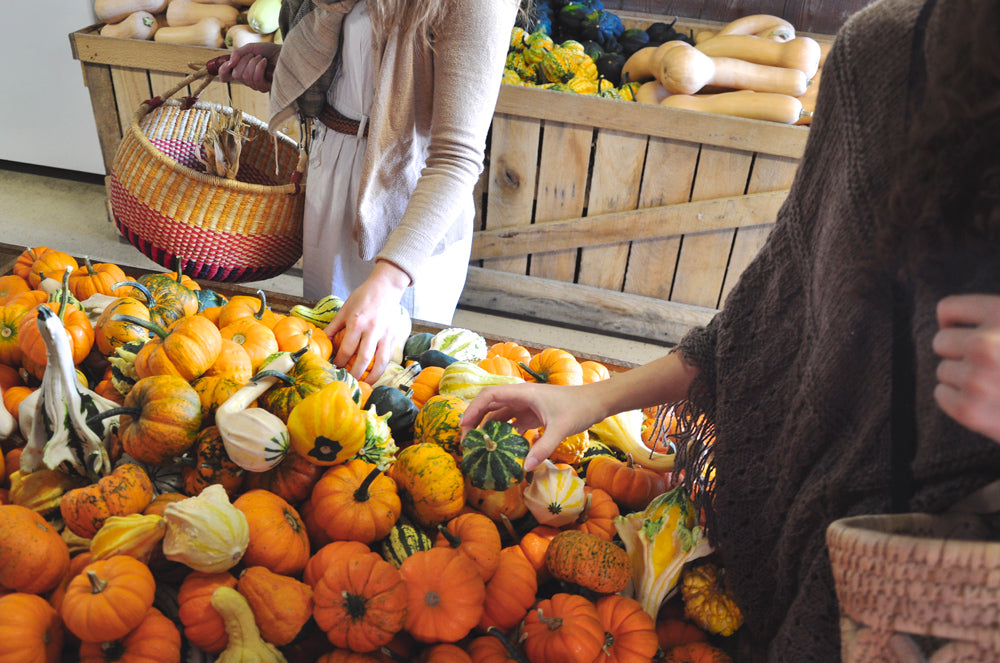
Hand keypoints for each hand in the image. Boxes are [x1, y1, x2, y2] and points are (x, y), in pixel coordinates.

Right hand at [216, 42, 280, 91]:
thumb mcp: (250, 48)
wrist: (284, 52)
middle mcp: (246, 80)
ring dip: (254, 63)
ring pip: (245, 76)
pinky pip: (256, 79)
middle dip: (244, 61)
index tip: (228, 64)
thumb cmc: (269, 51)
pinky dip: (260, 67)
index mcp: (241, 70)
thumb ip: (237, 53)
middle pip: (236, 74)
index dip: (223, 71)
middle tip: (255, 55)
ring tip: (262, 58)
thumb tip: (230, 63)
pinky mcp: (264, 88)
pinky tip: (265, 63)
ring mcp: (255, 85)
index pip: (225, 76)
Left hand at [326, 260, 410, 383]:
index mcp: (357, 322)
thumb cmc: (363, 297)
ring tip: (364, 384)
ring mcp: (385, 334)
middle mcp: (372, 330)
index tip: (335, 368)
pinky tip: (376, 374)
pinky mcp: (394, 336)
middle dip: (355, 374)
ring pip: (380, 362)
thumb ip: (333, 327)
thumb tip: (321, 341)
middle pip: (363, 359)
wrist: (386, 287)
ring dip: (372, 376)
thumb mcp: (344, 310)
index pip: (346, 349)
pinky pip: (389, 357)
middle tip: (348, 382)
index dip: (340, 362)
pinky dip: (383, 368)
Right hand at [460, 382, 604, 471]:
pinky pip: (511, 423)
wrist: (595, 403)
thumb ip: (543, 447)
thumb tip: (525, 468)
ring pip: (499, 414)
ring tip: (479, 447)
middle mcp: (520, 397)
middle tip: (466, 441)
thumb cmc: (578, 409)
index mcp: (522, 393)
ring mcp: (526, 405)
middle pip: (489, 405)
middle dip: (475, 420)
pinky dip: (504, 434)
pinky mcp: (532, 414)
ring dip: (488, 428)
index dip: (473, 410)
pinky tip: (501, 449)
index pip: (489, 396)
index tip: (464, 427)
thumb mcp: (560, 429)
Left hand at [933, 294, 999, 442]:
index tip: (969, 333)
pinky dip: (957, 398)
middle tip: (991, 365)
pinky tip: (986, 401)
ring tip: (995, 385)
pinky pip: (941, 395)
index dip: (957, 323)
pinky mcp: (970, 411)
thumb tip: (953, 320)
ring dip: (963, 377)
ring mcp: (976, 380)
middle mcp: (985, 345)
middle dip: (961, 352)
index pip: (947, 309)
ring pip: (942, 370)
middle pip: (941, 341)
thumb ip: (998, 318)